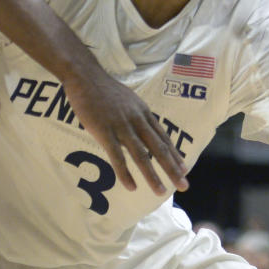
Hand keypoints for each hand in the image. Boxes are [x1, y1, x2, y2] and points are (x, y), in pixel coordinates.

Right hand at [64, 66, 188, 195]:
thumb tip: (142, 128)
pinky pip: (117, 156)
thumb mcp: (128, 100)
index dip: (174, 155)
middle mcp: (137, 120)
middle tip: (183, 186)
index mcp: (143, 113)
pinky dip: (125, 173)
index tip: (184, 169)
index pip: (163, 138)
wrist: (85, 76)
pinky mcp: (104, 131)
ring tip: (161, 192)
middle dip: (172, 169)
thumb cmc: (104, 90)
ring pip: (141, 155)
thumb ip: (136, 115)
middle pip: (158, 149)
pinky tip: (131, 186)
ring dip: (152, 175)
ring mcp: (121, 126)